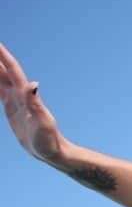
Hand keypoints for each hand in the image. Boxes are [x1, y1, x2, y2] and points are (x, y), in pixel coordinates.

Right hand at [0, 43, 64, 162]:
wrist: (51, 151)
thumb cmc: (49, 139)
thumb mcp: (42, 122)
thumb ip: (36, 103)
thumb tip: (33, 83)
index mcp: (25, 95)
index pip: (11, 70)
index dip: (2, 55)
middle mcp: (20, 94)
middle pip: (3, 70)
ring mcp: (16, 100)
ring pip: (0, 78)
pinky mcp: (12, 108)